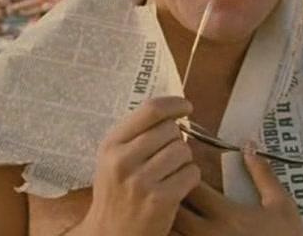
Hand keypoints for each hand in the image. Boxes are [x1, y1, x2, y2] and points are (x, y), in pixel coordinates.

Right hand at [77, 97, 200, 235]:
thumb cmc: (117, 193)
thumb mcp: (113, 159)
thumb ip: (136, 133)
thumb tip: (172, 109)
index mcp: (111, 145)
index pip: (150, 110)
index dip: (174, 104)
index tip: (186, 106)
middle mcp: (123, 160)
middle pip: (171, 129)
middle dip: (176, 140)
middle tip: (166, 157)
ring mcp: (141, 181)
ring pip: (184, 150)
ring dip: (183, 160)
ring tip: (169, 174)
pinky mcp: (161, 199)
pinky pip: (192, 172)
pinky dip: (190, 178)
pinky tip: (176, 187)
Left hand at [173, 145, 302, 235]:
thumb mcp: (281, 206)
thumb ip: (263, 175)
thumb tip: (249, 145)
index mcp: (227, 215)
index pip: (191, 187)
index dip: (182, 173)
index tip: (183, 164)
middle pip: (171, 209)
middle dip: (165, 193)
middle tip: (167, 182)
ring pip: (169, 232)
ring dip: (165, 218)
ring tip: (164, 204)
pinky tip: (177, 229)